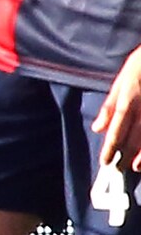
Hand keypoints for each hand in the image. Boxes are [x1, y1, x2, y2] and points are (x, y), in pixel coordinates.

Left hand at [94, 44, 140, 171]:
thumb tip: (98, 127)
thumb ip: (110, 106)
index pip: (117, 128)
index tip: (105, 161)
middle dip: (125, 154)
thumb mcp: (121, 80)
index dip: (110, 146)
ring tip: (136, 167)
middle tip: (117, 169)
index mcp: (129, 99)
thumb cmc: (140, 65)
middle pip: (135, 136)